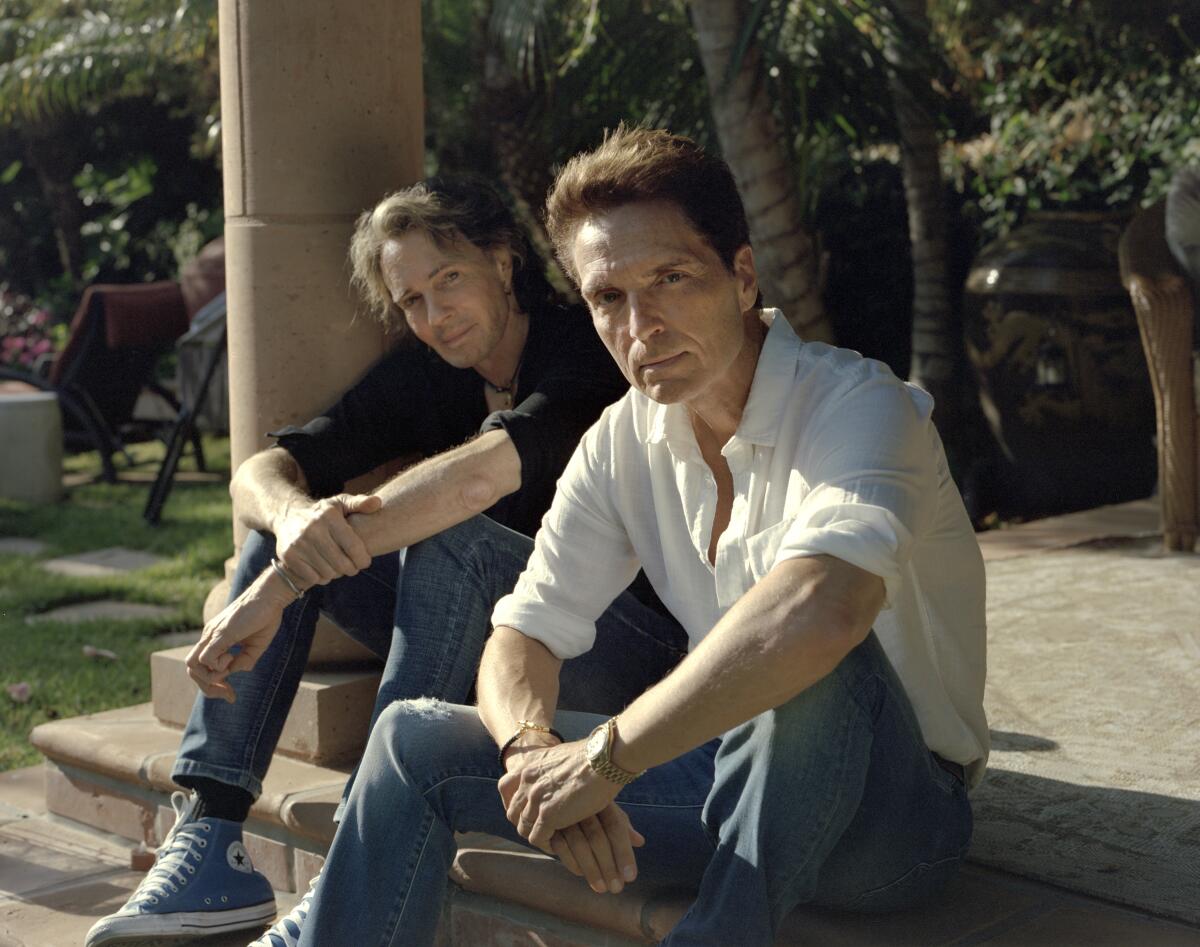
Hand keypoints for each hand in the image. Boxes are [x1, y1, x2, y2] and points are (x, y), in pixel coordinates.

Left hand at [185, 569, 294, 701]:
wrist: (270, 595)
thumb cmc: (265, 616)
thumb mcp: (255, 646)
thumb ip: (243, 661)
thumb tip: (233, 673)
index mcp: (216, 639)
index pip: (201, 667)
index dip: (213, 685)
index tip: (231, 694)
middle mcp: (209, 636)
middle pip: (192, 669)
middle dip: (208, 688)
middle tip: (229, 694)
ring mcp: (212, 634)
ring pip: (192, 665)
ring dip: (210, 678)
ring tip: (230, 671)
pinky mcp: (219, 634)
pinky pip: (206, 658)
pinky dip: (218, 665)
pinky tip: (232, 657)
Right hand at [274, 493, 381, 586]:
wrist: (287, 515)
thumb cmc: (322, 513)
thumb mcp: (340, 503)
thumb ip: (360, 503)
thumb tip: (378, 503)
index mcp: (329, 517)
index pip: (353, 547)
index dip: (363, 559)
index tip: (364, 561)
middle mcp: (313, 530)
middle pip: (342, 564)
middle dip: (351, 569)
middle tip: (352, 567)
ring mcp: (299, 544)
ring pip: (328, 572)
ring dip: (336, 573)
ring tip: (338, 566)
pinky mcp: (288, 556)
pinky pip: (313, 577)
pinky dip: (321, 577)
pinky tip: (323, 568)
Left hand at [498, 740, 639, 893]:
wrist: (605, 758)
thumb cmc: (594, 757)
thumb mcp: (562, 756)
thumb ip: (551, 769)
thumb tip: (557, 777)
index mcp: (528, 764)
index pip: (507, 788)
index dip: (518, 803)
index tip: (530, 812)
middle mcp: (526, 780)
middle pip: (513, 810)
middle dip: (525, 821)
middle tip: (542, 829)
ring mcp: (535, 797)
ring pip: (523, 827)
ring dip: (537, 834)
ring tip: (551, 839)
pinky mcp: (548, 814)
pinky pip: (537, 838)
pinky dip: (546, 844)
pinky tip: (558, 844)